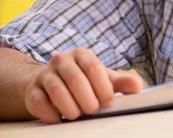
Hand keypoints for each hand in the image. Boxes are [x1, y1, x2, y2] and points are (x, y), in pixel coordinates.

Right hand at [24, 47, 142, 123]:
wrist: (53, 84)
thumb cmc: (85, 82)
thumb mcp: (104, 80)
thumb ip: (122, 82)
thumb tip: (137, 86)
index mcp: (82, 54)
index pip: (94, 68)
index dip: (102, 87)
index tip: (108, 102)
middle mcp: (62, 60)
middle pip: (75, 79)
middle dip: (87, 99)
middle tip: (93, 111)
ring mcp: (45, 74)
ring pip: (56, 90)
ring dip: (70, 107)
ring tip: (78, 115)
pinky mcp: (33, 90)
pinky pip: (39, 102)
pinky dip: (51, 114)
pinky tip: (60, 119)